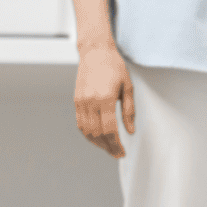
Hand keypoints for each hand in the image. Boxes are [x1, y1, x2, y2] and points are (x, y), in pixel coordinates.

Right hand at [75, 39, 134, 157]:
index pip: (109, 129)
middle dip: (107, 147)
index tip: (122, 152)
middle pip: (97, 133)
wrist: (95, 52)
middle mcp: (90, 101)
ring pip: (86, 130)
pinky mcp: (76, 100)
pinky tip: (97, 138)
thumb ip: (129, 111)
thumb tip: (130, 130)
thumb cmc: (115, 67)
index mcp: (105, 98)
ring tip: (108, 148)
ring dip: (97, 143)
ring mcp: (81, 101)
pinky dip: (88, 134)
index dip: (116, 144)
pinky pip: (80, 122)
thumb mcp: (128, 88)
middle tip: (117, 154)